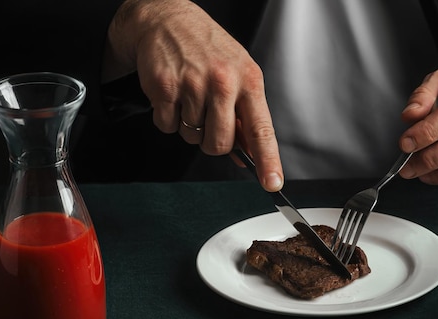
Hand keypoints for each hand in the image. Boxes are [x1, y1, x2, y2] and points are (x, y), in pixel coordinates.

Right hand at [103, 0, 283, 190]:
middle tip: (208, 119)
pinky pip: (167, 126)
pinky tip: (173, 94)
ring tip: (189, 96)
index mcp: (248, 80)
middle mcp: (223, 82)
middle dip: (212, 141)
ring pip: (192, 137)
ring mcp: (193, 84)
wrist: (167, 18)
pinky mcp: (164, 86)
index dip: (267, 160)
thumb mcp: (238, 74)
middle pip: (220, 144)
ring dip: (189, 126)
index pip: (261, 130)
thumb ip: (244, 116)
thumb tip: (247, 156)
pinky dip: (168, 118)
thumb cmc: (207, 48)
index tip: (272, 182)